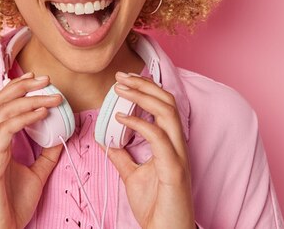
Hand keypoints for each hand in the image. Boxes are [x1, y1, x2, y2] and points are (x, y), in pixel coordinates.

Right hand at [0, 72, 62, 228]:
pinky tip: (41, 113)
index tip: (40, 81)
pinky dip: (24, 116)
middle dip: (22, 85)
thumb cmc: (10, 206)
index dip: (19, 89)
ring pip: (3, 110)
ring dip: (29, 98)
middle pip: (0, 100)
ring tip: (51, 95)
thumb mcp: (36, 175)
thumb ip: (45, 156)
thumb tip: (60, 138)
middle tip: (46, 78)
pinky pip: (5, 129)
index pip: (3, 105)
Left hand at [105, 72, 195, 228]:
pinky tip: (121, 118)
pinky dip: (140, 123)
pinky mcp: (174, 170)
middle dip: (144, 84)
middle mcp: (178, 145)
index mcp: (171, 144)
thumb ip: (122, 157)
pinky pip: (159, 138)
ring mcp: (178, 156)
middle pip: (168, 102)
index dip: (146, 88)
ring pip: (168, 113)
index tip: (124, 79)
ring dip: (143, 96)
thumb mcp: (133, 176)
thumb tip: (104, 139)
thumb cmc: (155, 207)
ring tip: (120, 89)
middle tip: (121, 76)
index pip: (164, 106)